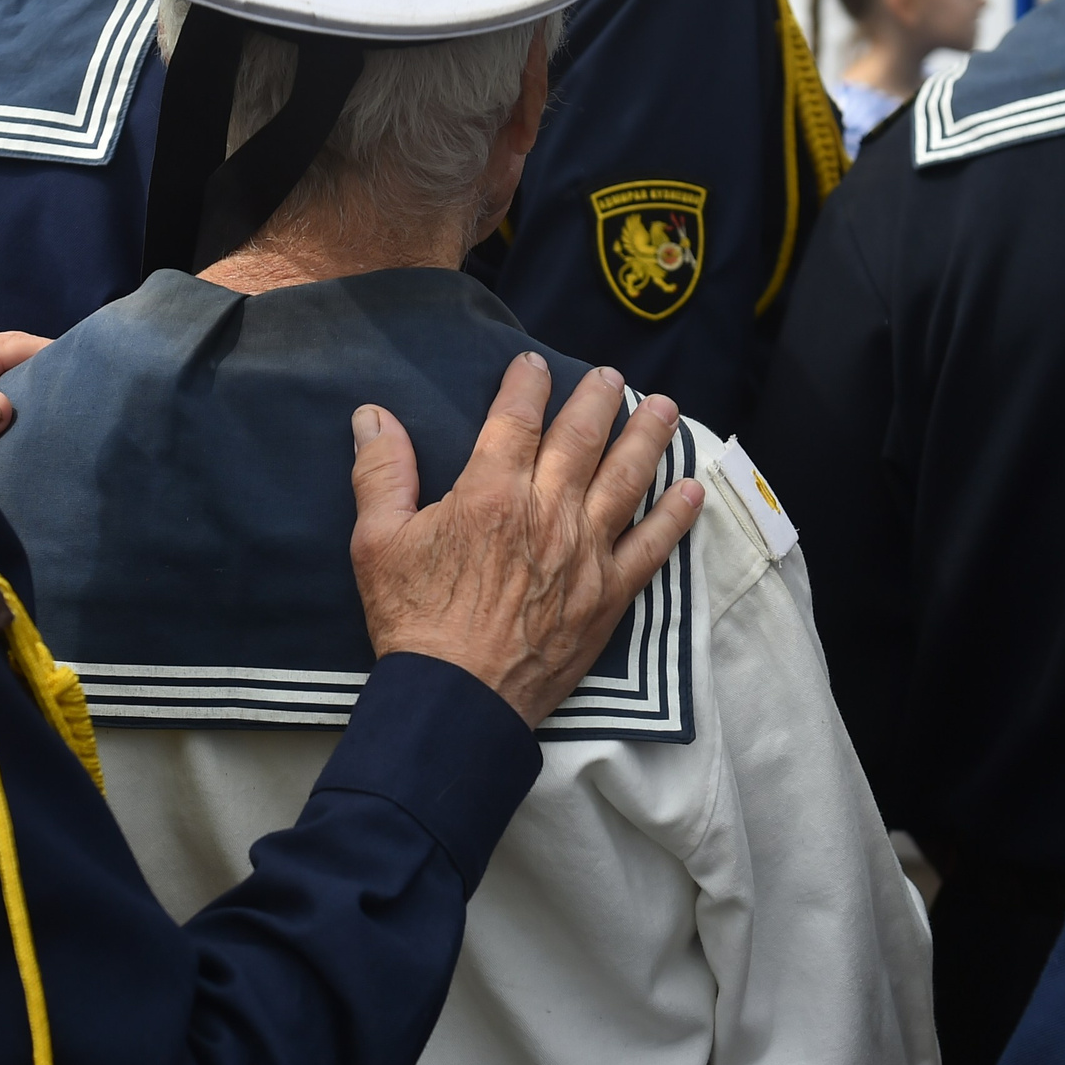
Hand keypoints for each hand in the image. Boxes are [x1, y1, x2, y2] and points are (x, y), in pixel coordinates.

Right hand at [349, 355, 702, 727]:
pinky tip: (692, 490)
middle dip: (599, 399)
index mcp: (491, 493)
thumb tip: (372, 416)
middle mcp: (548, 512)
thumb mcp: (377, 542)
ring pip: (628, 479)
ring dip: (649, 438)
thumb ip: (380, 472)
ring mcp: (587, 553)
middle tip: (611, 377)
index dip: (526, 384)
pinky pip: (653, 546)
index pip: (516, 418)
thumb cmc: (414, 621)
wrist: (456, 700)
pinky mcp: (610, 594)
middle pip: (583, 437)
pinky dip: (676, 515)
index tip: (533, 365)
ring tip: (666, 408)